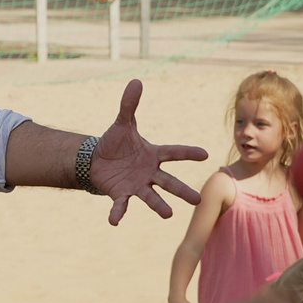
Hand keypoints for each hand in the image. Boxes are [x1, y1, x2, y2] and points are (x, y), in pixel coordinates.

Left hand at [83, 80, 208, 223]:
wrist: (97, 160)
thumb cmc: (115, 143)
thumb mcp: (122, 123)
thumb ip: (129, 105)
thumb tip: (136, 81)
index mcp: (153, 154)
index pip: (174, 153)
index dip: (188, 153)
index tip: (204, 154)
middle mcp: (149, 172)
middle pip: (169, 181)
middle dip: (182, 190)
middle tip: (197, 200)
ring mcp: (136, 185)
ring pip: (151, 196)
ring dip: (159, 205)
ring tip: (168, 215)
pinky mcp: (121, 194)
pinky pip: (121, 205)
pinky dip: (118, 212)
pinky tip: (114, 221)